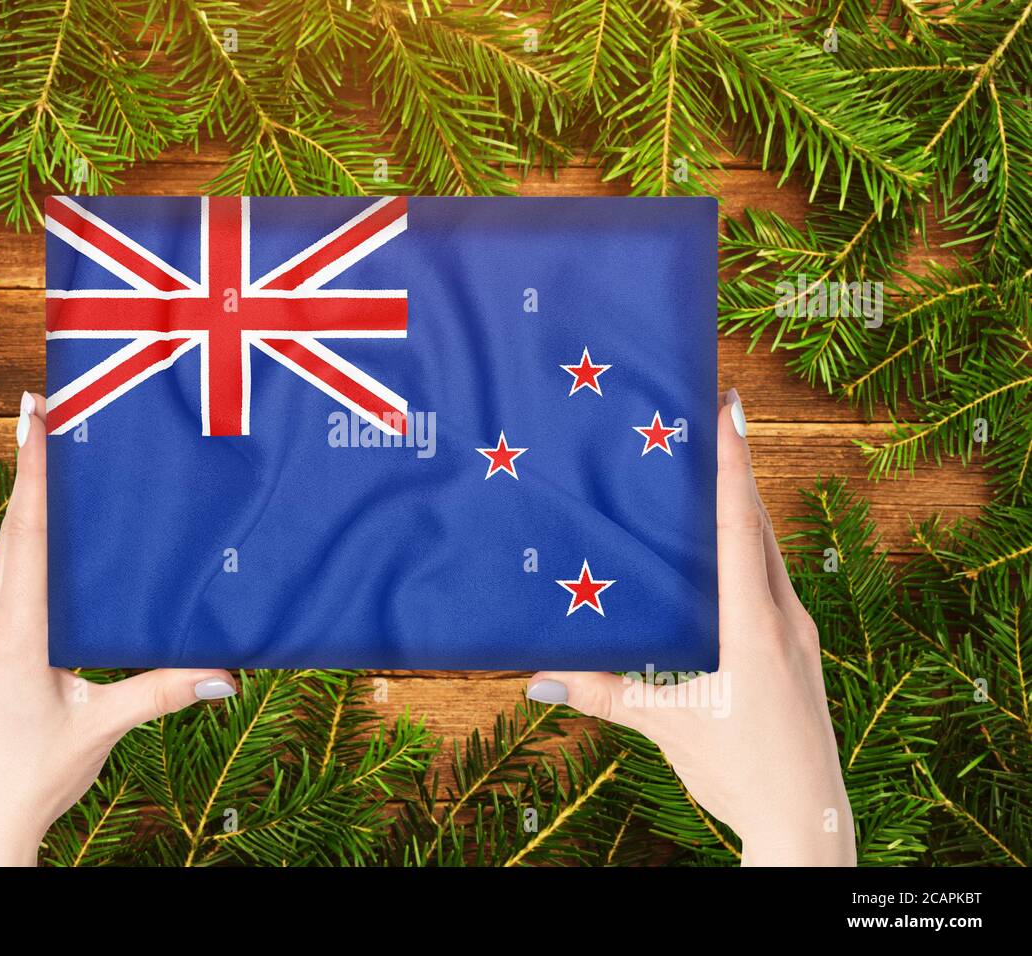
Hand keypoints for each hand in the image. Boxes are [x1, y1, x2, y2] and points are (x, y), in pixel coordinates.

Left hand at [0, 392, 237, 865]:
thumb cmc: (32, 776)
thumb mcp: (101, 728)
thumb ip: (162, 692)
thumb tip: (228, 671)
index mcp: (16, 629)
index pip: (28, 531)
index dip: (34, 468)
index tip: (33, 413)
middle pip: (12, 526)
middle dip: (31, 466)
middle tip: (49, 411)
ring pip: (4, 549)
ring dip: (26, 503)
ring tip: (51, 457)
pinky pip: (4, 576)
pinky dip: (23, 541)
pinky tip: (44, 534)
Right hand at [527, 389, 854, 865]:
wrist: (807, 820)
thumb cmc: (741, 771)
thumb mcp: (668, 728)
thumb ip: (606, 693)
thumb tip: (538, 677)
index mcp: (753, 626)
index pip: (740, 528)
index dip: (731, 466)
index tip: (727, 410)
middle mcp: (785, 617)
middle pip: (759, 526)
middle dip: (736, 470)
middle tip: (712, 419)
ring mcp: (799, 633)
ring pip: (770, 552)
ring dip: (744, 509)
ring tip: (714, 470)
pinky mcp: (800, 651)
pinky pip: (773, 581)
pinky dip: (750, 550)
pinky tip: (727, 552)